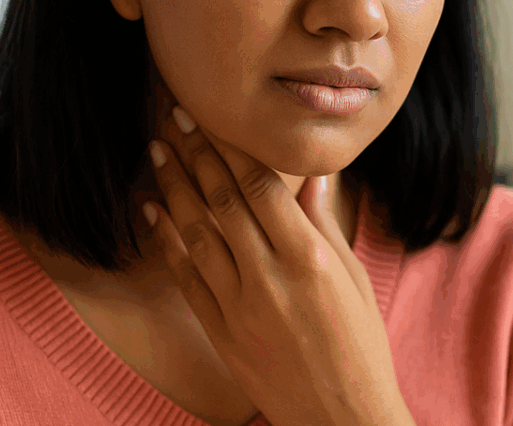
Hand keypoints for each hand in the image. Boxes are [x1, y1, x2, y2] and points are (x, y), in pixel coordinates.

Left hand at [142, 105, 404, 425]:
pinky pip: (186, 277)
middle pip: (223, 201)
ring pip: (197, 233)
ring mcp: (241, 306)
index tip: (207, 117)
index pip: (261, 187)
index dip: (229, 147)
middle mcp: (272, 277)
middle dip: (194, 154)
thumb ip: (324, 224)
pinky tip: (153, 212)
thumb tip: (311, 174)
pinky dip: (167, 241)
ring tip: (156, 152)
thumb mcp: (353, 278)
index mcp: (311, 258)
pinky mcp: (221, 331)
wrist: (341, 417)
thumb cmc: (359, 346)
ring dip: (173, 188)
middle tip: (172, 117)